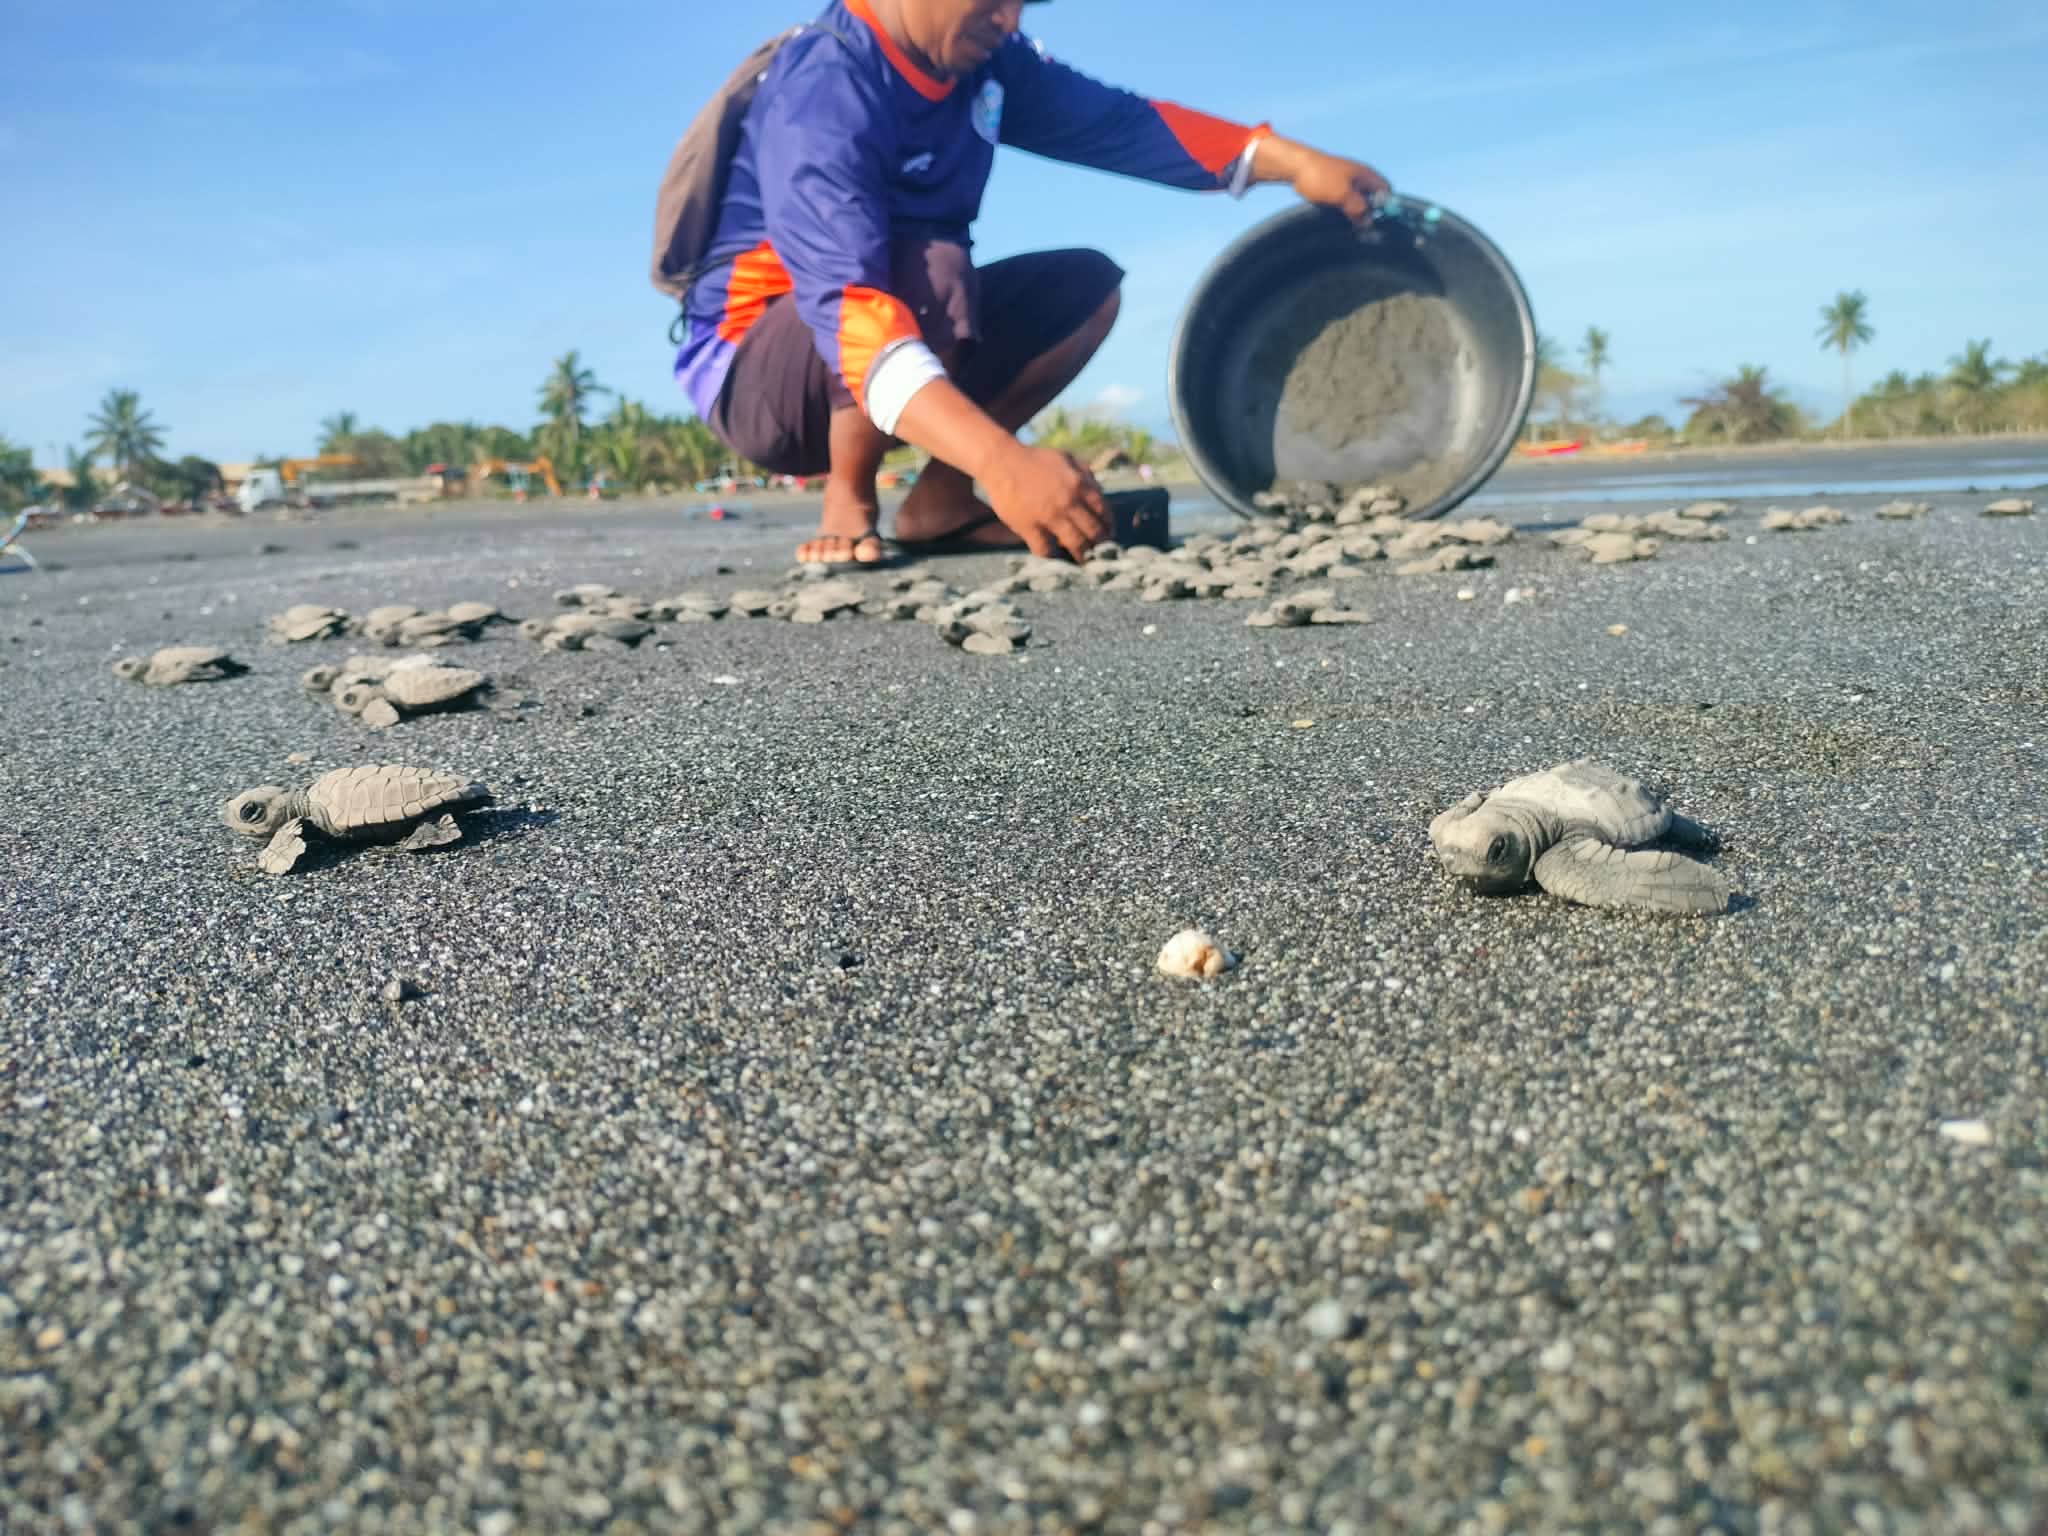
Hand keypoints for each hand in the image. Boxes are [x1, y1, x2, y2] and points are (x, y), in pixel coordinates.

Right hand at [984, 444, 1107, 561]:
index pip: (1104, 511)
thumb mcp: (1067, 458)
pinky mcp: (1029, 527)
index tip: (1109, 534)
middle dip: (1100, 544)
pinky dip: (1053, 556)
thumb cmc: (1035, 460)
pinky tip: (1056, 555)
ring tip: (1083, 559)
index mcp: (1079, 484)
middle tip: (1100, 552)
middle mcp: (1068, 501)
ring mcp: (1048, 516)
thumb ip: (1086, 474)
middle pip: (1093, 531)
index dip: (1109, 526)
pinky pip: (1046, 550)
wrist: (1002, 461)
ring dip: (1082, 555)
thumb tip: (1100, 493)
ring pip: (1075, 544)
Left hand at [1253, 135, 1390, 223]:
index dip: (1387, 206)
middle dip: (1370, 214)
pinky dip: (1344, 212)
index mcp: (1366, 175)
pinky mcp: (1334, 189)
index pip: (1386, 191)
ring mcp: (1346, 183)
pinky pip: (1344, 203)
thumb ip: (1358, 208)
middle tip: (1364, 230)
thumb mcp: (1343, 195)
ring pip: (1357, 202)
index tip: (1381, 222)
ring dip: (1355, 215)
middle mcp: (1359, 178)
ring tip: (1351, 228)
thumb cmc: (1321, 176)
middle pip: (1373, 199)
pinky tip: (1339, 222)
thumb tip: (1368, 223)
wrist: (1295, 167)